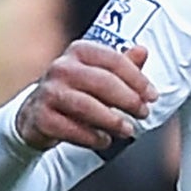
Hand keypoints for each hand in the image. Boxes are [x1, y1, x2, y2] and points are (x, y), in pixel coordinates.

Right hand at [16, 39, 156, 150]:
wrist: (37, 113)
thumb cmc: (77, 91)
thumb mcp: (100, 73)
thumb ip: (123, 65)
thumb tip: (142, 51)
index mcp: (79, 52)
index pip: (114, 60)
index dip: (138, 79)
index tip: (152, 96)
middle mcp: (61, 68)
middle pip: (103, 82)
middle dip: (129, 100)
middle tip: (143, 113)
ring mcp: (48, 92)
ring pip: (86, 106)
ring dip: (112, 121)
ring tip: (128, 130)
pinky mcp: (41, 116)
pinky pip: (71, 129)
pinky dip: (92, 137)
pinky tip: (104, 139)